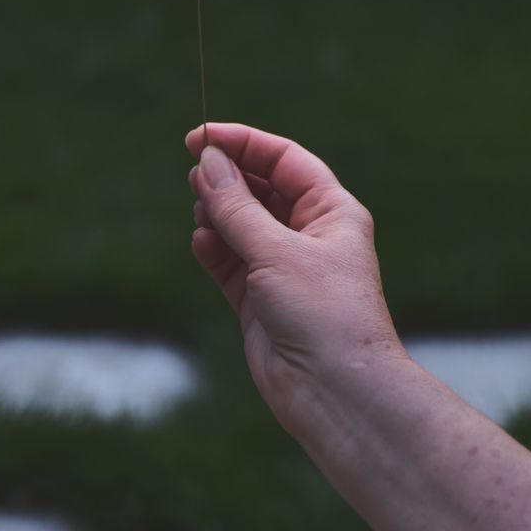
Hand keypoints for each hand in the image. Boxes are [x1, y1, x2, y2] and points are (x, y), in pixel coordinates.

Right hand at [186, 122, 405, 438]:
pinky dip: (213, 249)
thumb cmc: (324, 315)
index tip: (202, 136)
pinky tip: (200, 242)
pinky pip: (230, 262)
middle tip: (194, 171)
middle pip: (261, 188)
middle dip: (228, 177)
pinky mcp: (260, 301)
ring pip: (241, 224)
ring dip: (217, 212)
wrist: (337, 394)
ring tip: (198, 209)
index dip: (245, 143)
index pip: (284, 160)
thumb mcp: (278, 251)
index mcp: (331, 211)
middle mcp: (309, 235)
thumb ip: (238, 207)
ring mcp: (283, 268)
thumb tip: (208, 163)